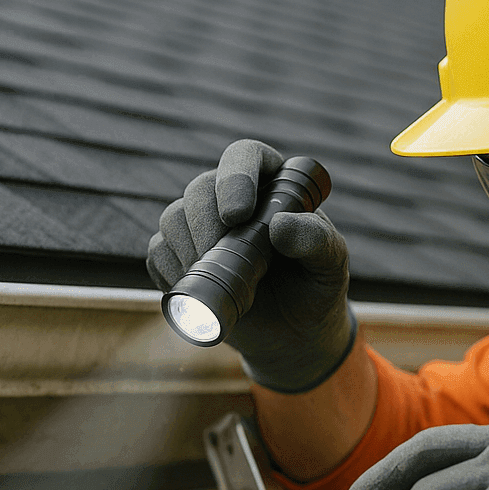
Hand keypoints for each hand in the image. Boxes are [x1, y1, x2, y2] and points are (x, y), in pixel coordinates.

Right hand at [148, 139, 354, 392]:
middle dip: (206, 224)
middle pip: (200, 189)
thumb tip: (279, 225)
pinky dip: (171, 271)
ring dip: (188, 249)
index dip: (235, 177)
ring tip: (219, 280)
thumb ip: (316, 241)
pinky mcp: (180, 255)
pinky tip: (197, 289)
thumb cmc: (317, 289)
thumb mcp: (330, 265)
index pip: (244, 156)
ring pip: (173, 217)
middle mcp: (233, 198)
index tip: (237, 215)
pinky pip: (158, 251)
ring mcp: (203, 226)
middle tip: (221, 258)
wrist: (294, 333)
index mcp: (272, 185)